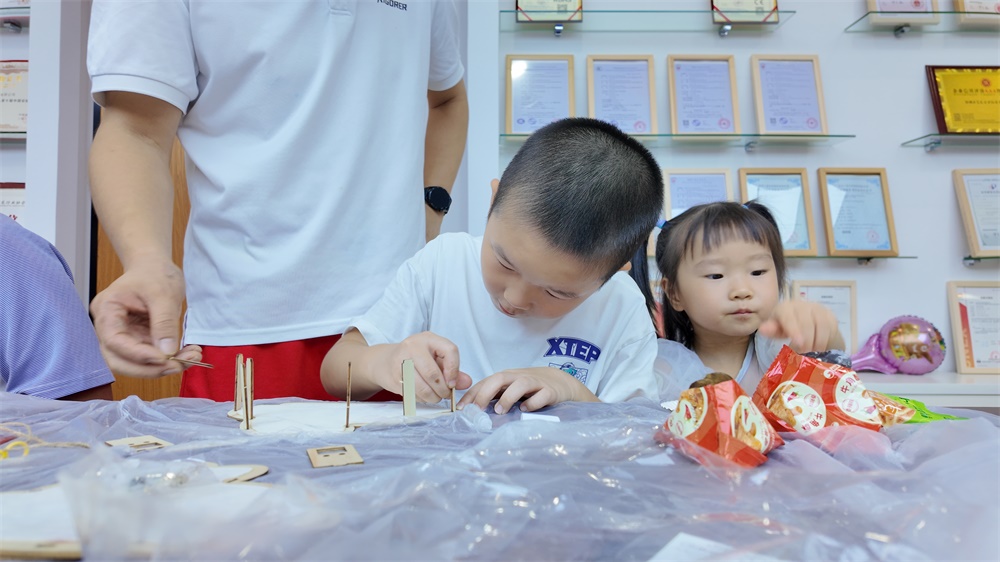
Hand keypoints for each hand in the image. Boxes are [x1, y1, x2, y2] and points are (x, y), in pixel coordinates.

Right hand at [90, 258, 186, 376]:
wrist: (154, 266)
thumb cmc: (154, 272)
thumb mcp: (163, 293)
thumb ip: (164, 322)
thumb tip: (167, 352)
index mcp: (107, 310)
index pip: (115, 342)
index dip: (138, 355)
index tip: (165, 359)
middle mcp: (109, 326)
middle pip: (118, 360)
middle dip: (148, 368)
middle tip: (178, 366)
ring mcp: (123, 335)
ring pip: (135, 363)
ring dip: (162, 367)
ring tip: (191, 358)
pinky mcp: (137, 339)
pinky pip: (149, 356)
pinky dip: (168, 359)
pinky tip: (189, 355)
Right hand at [373, 332, 471, 402]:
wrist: (386, 361)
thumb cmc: (417, 358)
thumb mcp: (436, 358)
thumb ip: (453, 370)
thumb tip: (467, 382)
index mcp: (428, 338)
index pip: (449, 351)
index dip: (454, 370)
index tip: (453, 383)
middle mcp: (413, 346)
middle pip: (433, 373)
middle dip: (442, 389)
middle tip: (446, 395)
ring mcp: (401, 361)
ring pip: (421, 387)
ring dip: (432, 397)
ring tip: (436, 397)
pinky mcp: (393, 377)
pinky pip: (412, 394)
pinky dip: (421, 399)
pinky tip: (423, 396)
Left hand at [457, 367, 597, 413]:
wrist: (560, 383)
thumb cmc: (530, 388)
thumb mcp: (510, 390)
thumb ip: (494, 397)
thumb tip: (472, 411)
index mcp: (506, 378)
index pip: (485, 382)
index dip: (472, 394)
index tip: (462, 409)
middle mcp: (518, 377)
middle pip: (499, 378)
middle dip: (485, 393)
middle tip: (477, 410)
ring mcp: (535, 383)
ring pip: (520, 384)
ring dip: (508, 397)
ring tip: (499, 411)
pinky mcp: (550, 391)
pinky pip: (541, 395)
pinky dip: (532, 403)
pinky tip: (525, 410)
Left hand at [759, 300, 843, 352]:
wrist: (802, 321)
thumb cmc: (785, 326)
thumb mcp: (776, 330)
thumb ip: (770, 330)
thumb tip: (763, 329)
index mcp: (785, 308)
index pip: (789, 317)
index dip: (794, 330)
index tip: (799, 343)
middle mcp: (802, 305)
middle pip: (807, 322)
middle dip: (807, 340)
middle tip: (805, 352)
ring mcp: (817, 308)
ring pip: (822, 324)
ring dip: (818, 341)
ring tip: (813, 351)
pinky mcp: (829, 314)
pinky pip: (831, 327)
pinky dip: (827, 339)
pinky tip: (821, 347)